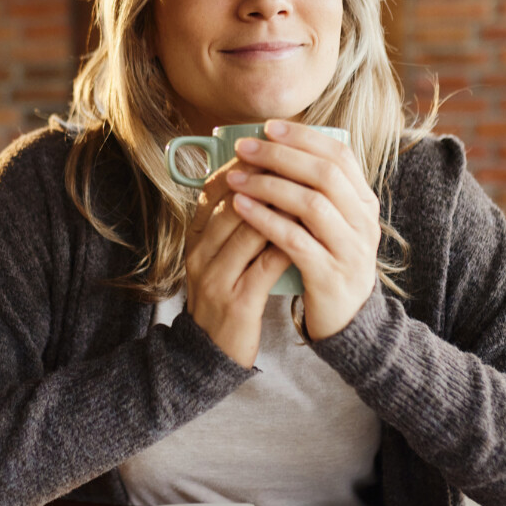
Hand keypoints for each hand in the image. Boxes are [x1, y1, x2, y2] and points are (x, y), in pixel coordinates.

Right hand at [182, 156, 292, 367]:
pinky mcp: (235, 302)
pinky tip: (309, 234)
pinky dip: (287, 245)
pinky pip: (264, 266)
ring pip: (249, 231)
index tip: (274, 149)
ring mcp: (214, 279)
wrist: (206, 355)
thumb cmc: (223, 297)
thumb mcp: (219, 257)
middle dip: (268, 180)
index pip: (214, 190)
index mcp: (194, 239)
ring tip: (311, 193)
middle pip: (232, 204)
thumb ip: (234, 225)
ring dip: (282, 209)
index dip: (245, 167)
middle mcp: (199, 254)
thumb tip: (265, 183)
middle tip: (301, 163)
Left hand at [224, 120, 380, 340]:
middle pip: (324, 175)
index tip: (268, 126)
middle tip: (244, 148)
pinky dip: (266, 220)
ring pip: (311, 205)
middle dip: (280, 156)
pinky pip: (295, 241)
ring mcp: (350, 249)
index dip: (303, 137)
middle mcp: (364, 222)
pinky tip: (241, 208)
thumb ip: (313, 190)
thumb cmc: (327, 261)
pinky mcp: (330, 276)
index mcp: (364, 202)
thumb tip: (274, 147)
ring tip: (236, 177)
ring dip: (269, 186)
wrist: (346, 320)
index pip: (339, 155)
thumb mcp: (330, 223)